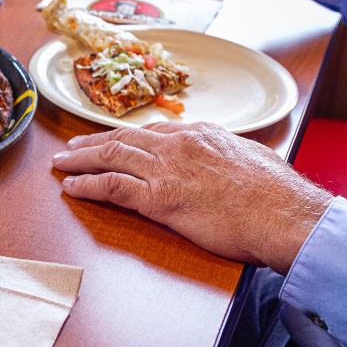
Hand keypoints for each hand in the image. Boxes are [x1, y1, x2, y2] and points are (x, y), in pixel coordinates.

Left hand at [52, 122, 332, 273]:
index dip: (125, 136)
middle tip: (72, 146)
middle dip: (92, 141)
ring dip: (80, 159)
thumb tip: (228, 158)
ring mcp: (165, 170)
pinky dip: (87, 184)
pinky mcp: (158, 199)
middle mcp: (177, 145)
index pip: (152, 131)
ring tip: (61, 163)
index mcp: (200, 134)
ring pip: (110, 157)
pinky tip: (71, 186)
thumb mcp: (253, 159)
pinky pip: (112, 187)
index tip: (110, 139)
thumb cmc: (278, 195)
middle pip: (122, 139)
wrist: (285, 215)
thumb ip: (230, 155)